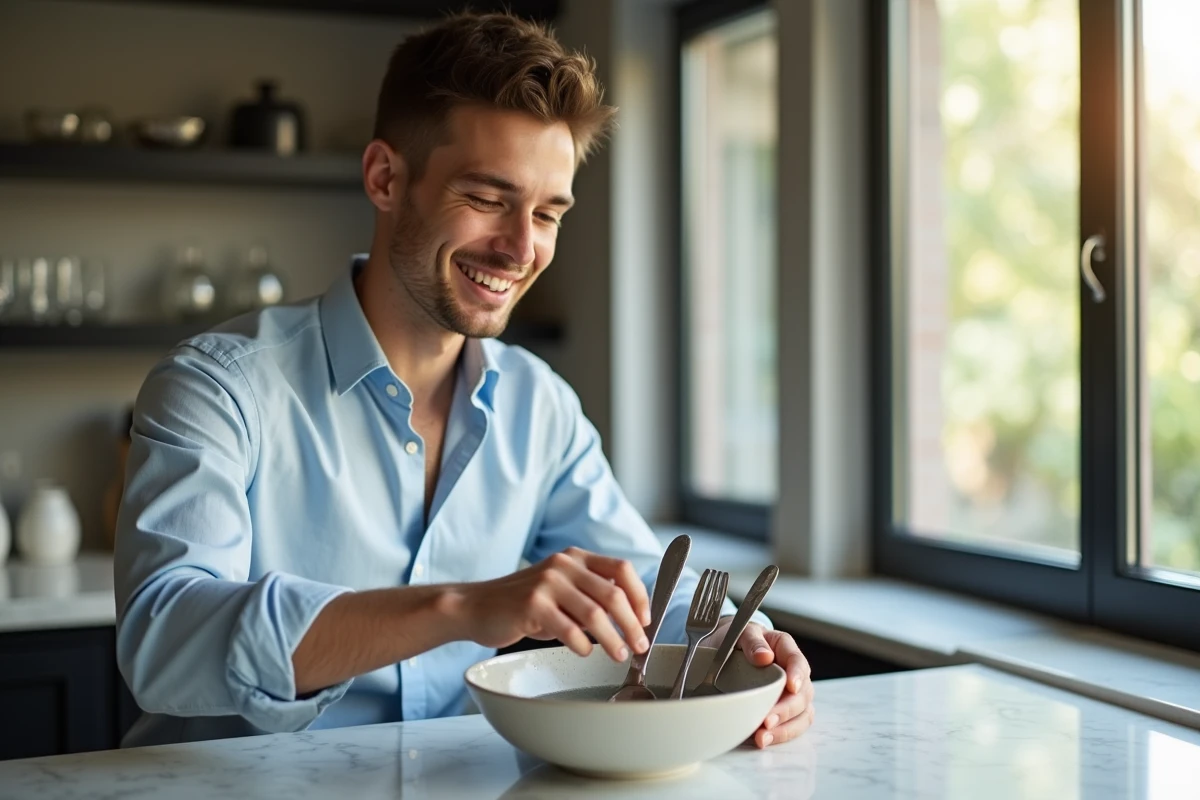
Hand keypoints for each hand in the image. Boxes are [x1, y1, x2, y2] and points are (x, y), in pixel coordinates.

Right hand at [457, 547, 652, 661]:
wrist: (477, 606)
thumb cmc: (523, 604)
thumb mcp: (560, 591)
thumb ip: (589, 597)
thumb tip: (630, 620)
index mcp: (575, 557)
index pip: (622, 569)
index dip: (640, 596)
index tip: (646, 620)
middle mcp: (564, 564)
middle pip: (613, 594)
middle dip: (632, 624)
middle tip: (639, 645)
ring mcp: (547, 582)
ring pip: (595, 614)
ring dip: (613, 639)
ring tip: (619, 655)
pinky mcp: (532, 604)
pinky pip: (569, 629)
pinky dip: (583, 645)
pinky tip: (585, 652)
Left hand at [713, 619, 813, 747]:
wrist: (727, 649)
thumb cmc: (738, 639)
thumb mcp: (741, 632)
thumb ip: (753, 641)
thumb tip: (764, 656)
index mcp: (785, 648)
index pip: (798, 662)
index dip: (798, 675)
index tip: (791, 686)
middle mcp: (794, 672)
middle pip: (802, 694)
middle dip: (786, 710)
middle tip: (767, 720)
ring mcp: (792, 694)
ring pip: (802, 714)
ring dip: (784, 729)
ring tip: (763, 738)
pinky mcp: (784, 711)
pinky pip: (792, 726)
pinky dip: (780, 735)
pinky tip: (764, 740)